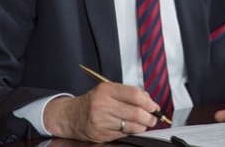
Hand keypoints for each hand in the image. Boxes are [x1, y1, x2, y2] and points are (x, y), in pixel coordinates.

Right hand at [43, 82, 160, 141]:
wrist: (71, 116)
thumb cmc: (94, 101)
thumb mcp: (108, 90)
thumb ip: (129, 93)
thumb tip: (149, 100)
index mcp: (106, 90)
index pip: (134, 95)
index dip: (148, 102)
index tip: (154, 106)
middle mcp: (103, 105)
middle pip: (135, 112)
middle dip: (149, 117)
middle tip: (153, 118)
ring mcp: (101, 121)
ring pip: (131, 126)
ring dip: (142, 126)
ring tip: (144, 123)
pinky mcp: (101, 134)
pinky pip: (123, 134)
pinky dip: (130, 132)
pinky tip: (130, 128)